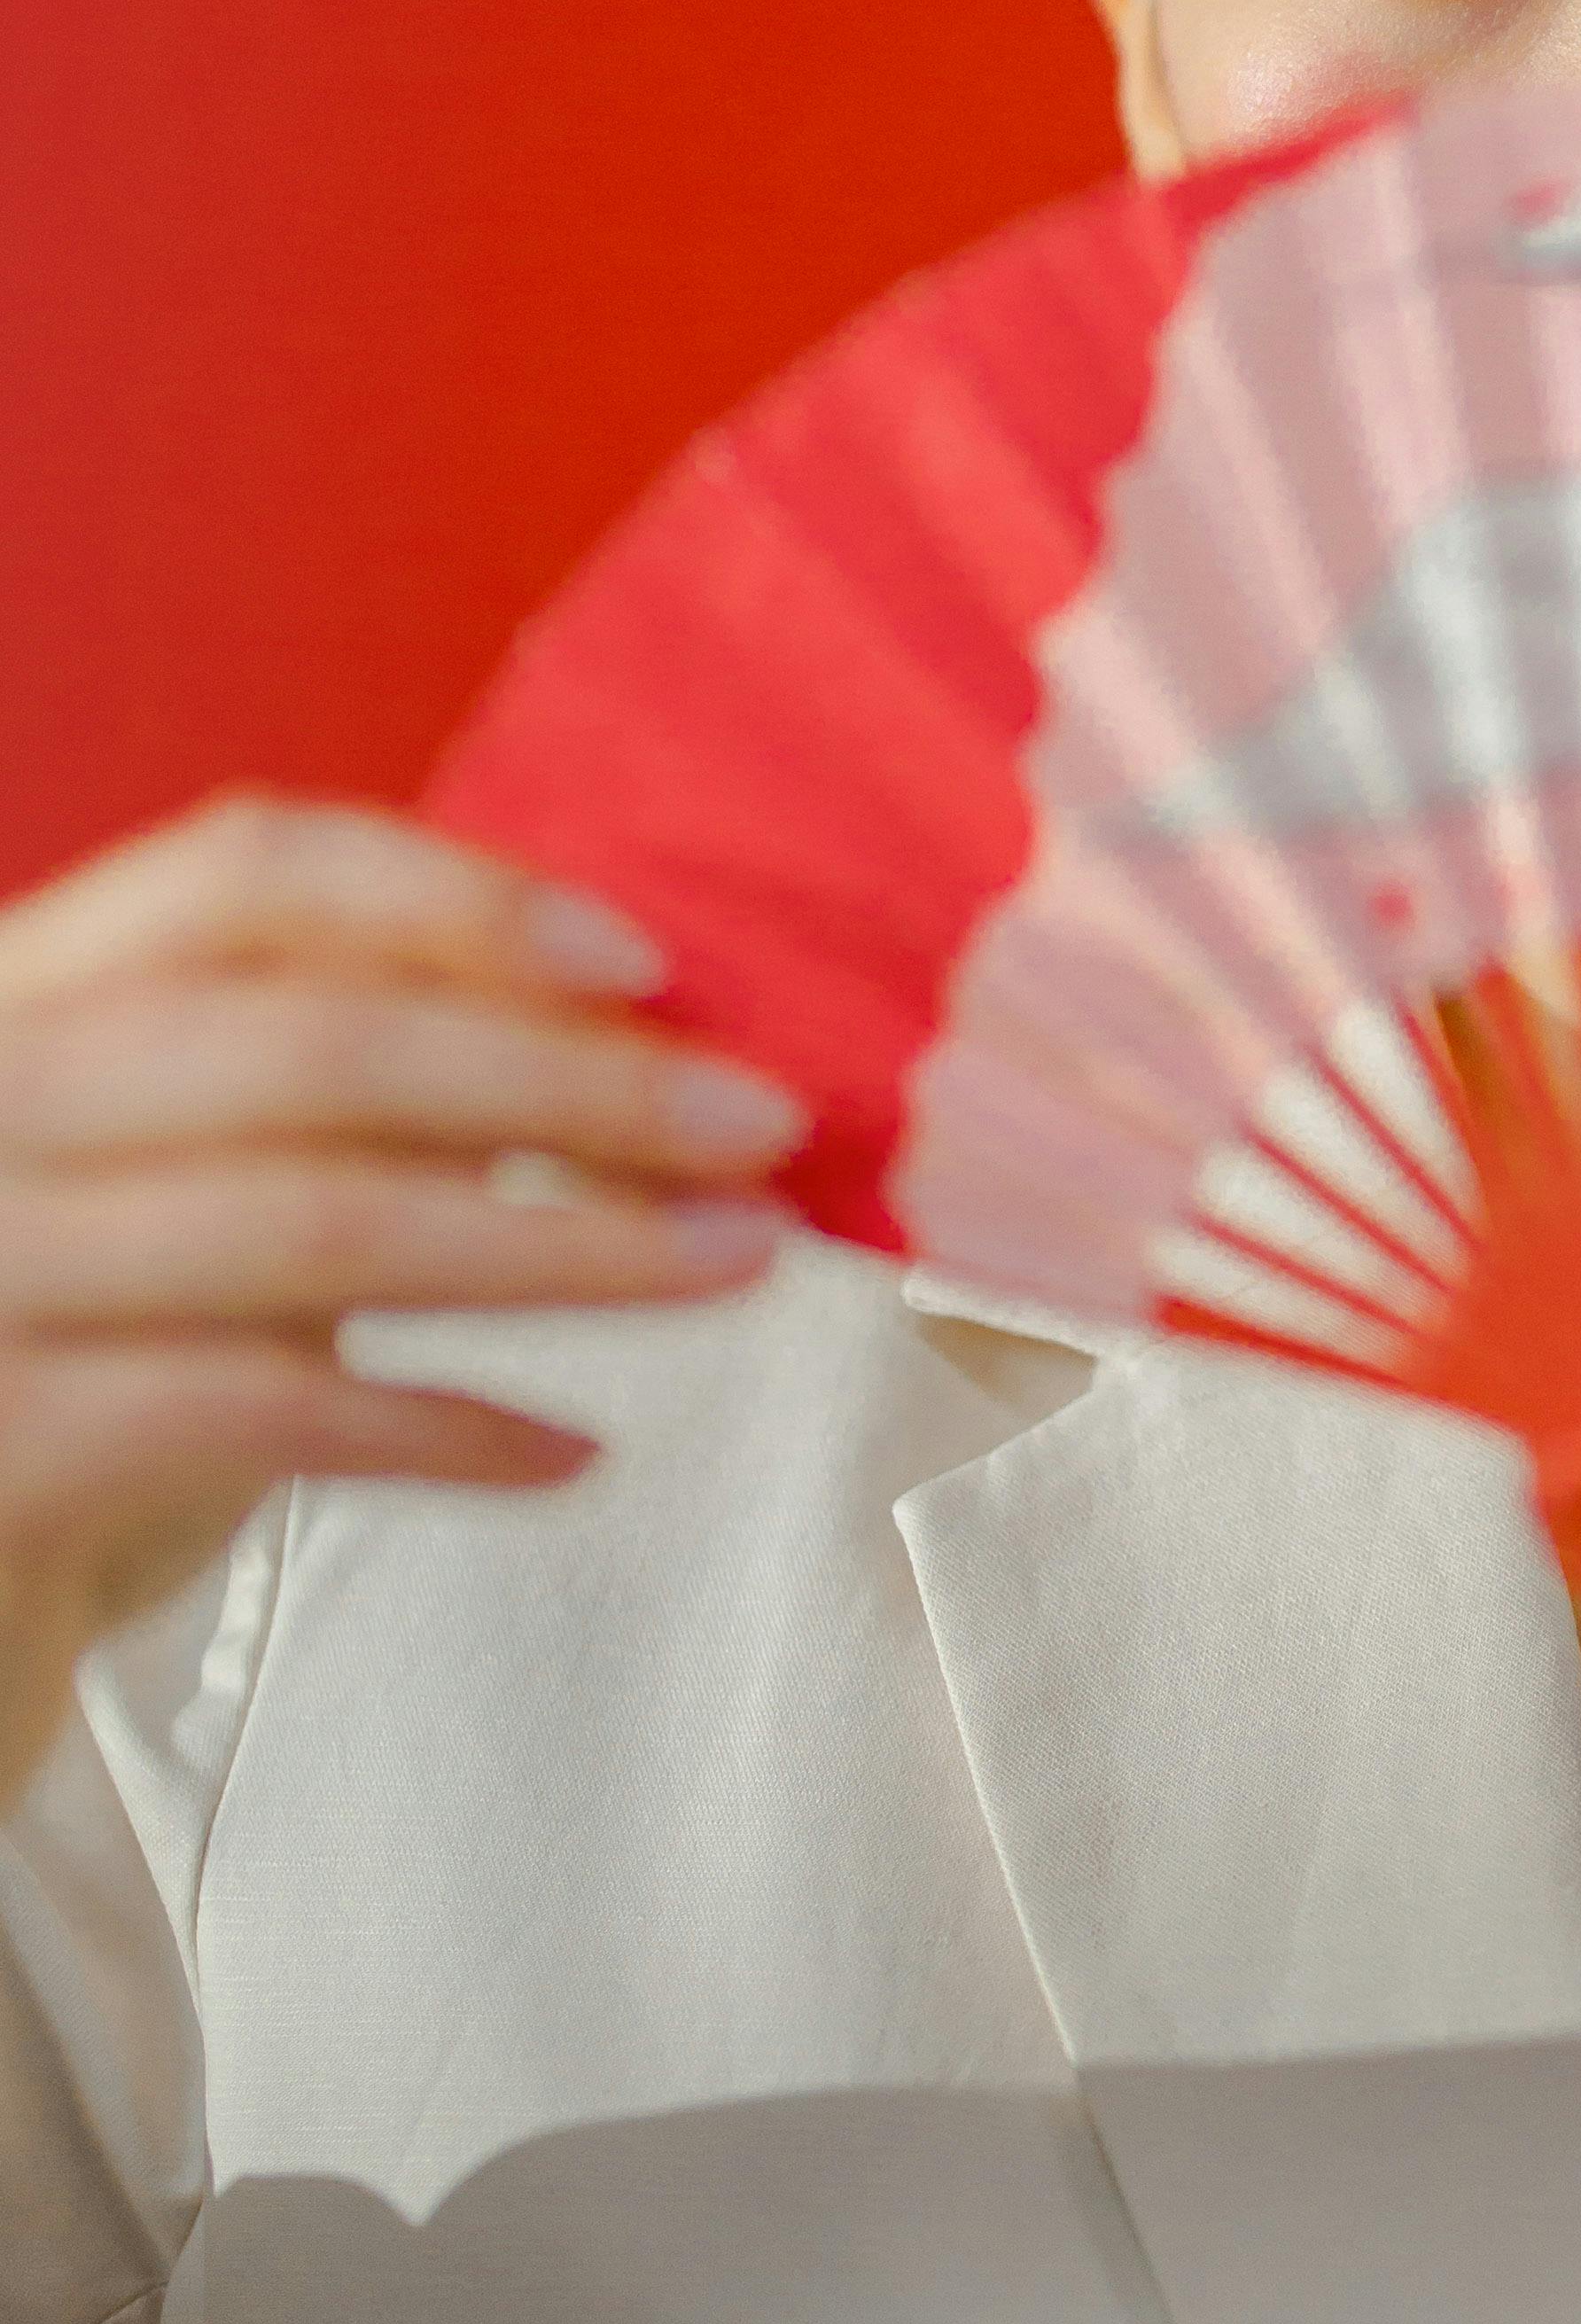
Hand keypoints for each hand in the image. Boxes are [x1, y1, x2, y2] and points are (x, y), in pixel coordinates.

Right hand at [0, 795, 801, 1811]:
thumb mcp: (196, 1201)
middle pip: (316, 1039)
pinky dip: (445, 1427)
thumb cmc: (79, 1374)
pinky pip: (268, 1411)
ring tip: (731, 1264)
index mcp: (21, 997)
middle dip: (572, 1081)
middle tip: (764, 1126)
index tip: (648, 961)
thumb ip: (344, 1109)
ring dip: (565, 1242)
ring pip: (317, 1222)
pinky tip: (568, 1449)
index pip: (243, 874)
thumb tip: (630, 1060)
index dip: (456, 900)